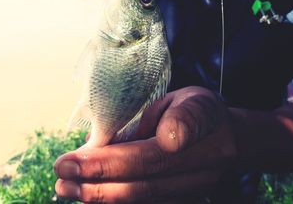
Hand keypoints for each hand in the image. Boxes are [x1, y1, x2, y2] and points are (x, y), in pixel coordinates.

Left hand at [54, 86, 236, 203]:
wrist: (231, 140)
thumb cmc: (202, 113)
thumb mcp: (190, 99)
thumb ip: (168, 117)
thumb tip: (143, 138)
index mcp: (206, 130)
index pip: (156, 150)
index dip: (113, 160)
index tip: (76, 158)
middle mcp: (205, 167)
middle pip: (147, 180)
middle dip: (98, 180)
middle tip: (61, 174)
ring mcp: (197, 189)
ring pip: (145, 198)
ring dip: (101, 196)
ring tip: (65, 189)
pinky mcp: (187, 198)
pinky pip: (148, 202)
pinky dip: (116, 199)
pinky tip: (89, 195)